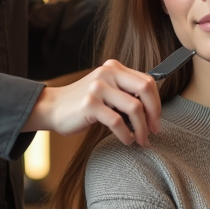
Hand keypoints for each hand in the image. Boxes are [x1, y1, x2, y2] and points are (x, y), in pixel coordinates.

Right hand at [22, 60, 161, 146]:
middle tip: (155, 131)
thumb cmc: (83, 104)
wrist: (52, 107)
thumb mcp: (106, 90)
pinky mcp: (89, 104)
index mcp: (114, 68)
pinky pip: (117, 121)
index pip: (147, 81)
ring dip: (142, 128)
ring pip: (134, 107)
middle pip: (145, 89)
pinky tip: (126, 140)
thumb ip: (126, 92)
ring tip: (141, 140)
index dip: (156, 103)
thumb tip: (153, 111)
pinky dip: (125, 135)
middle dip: (154, 113)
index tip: (156, 121)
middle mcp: (107, 73)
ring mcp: (98, 88)